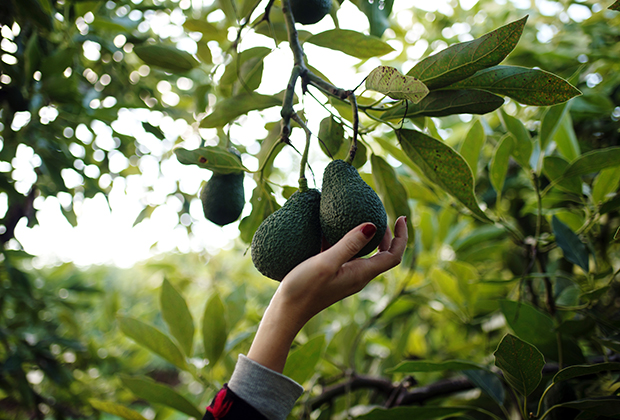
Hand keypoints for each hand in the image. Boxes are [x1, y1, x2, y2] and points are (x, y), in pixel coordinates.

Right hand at [247, 216, 407, 372]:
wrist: (286, 312)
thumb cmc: (304, 289)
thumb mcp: (326, 263)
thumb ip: (348, 244)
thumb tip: (372, 225)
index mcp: (362, 273)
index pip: (393, 255)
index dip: (402, 236)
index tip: (400, 217)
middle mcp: (359, 276)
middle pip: (383, 254)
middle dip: (386, 234)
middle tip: (379, 213)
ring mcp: (346, 276)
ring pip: (365, 254)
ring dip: (367, 236)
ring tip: (358, 216)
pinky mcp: (333, 275)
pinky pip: (347, 255)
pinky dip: (347, 240)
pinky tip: (332, 229)